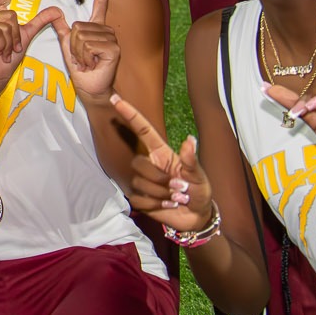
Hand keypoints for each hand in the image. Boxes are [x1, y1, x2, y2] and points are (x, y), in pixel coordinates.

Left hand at [25, 0, 119, 105]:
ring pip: (81, 36)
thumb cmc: (81, 68)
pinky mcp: (113, 49)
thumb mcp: (67, 46)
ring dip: (78, 53)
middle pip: (77, 26)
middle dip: (73, 45)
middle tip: (82, 58)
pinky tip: (92, 64)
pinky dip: (84, 57)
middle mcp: (105, 30)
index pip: (100, 4)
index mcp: (96, 27)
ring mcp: (111, 39)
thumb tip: (55, 13)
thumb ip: (62, 29)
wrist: (89, 87)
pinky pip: (88, 45)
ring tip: (87, 62)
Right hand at [110, 92, 214, 233]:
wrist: (196, 216)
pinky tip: (167, 205)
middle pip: (138, 163)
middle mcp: (150, 164)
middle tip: (180, 188)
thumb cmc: (198, 190)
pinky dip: (155, 205)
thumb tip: (190, 140)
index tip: (116, 99)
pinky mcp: (140, 198)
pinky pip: (139, 199)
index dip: (130, 114)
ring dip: (161, 194)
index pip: (142, 130)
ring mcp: (143, 182)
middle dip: (159, 178)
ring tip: (176, 198)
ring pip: (139, 182)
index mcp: (161, 153)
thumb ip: (191, 161)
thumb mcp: (199, 176)